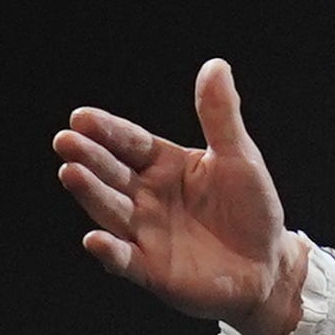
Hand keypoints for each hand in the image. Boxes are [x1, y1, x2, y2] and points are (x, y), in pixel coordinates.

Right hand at [52, 57, 303, 334]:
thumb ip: (220, 116)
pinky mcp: (150, 269)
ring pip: (110, 211)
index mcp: (163, 165)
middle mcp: (146, 196)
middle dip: (88, 157)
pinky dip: (109, 252)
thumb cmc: (252, 208)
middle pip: (111, 173)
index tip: (81, 117)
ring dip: (90, 194)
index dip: (106, 131)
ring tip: (71, 174)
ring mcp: (144, 232)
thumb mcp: (239, 158)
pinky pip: (125, 259)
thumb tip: (215, 65)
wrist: (268, 265)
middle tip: (66, 141)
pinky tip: (95, 240)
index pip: (129, 143)